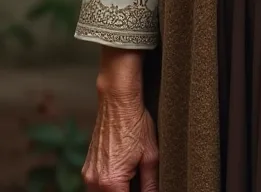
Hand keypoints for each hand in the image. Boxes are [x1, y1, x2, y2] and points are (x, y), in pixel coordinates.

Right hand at [83, 52, 157, 191]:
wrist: (117, 100)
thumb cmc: (135, 123)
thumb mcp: (150, 156)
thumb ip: (151, 184)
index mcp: (111, 181)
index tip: (145, 191)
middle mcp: (94, 181)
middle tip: (139, 184)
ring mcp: (88, 174)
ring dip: (117, 191)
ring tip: (132, 179)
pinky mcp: (87, 167)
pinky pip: (96, 186)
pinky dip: (109, 186)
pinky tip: (123, 175)